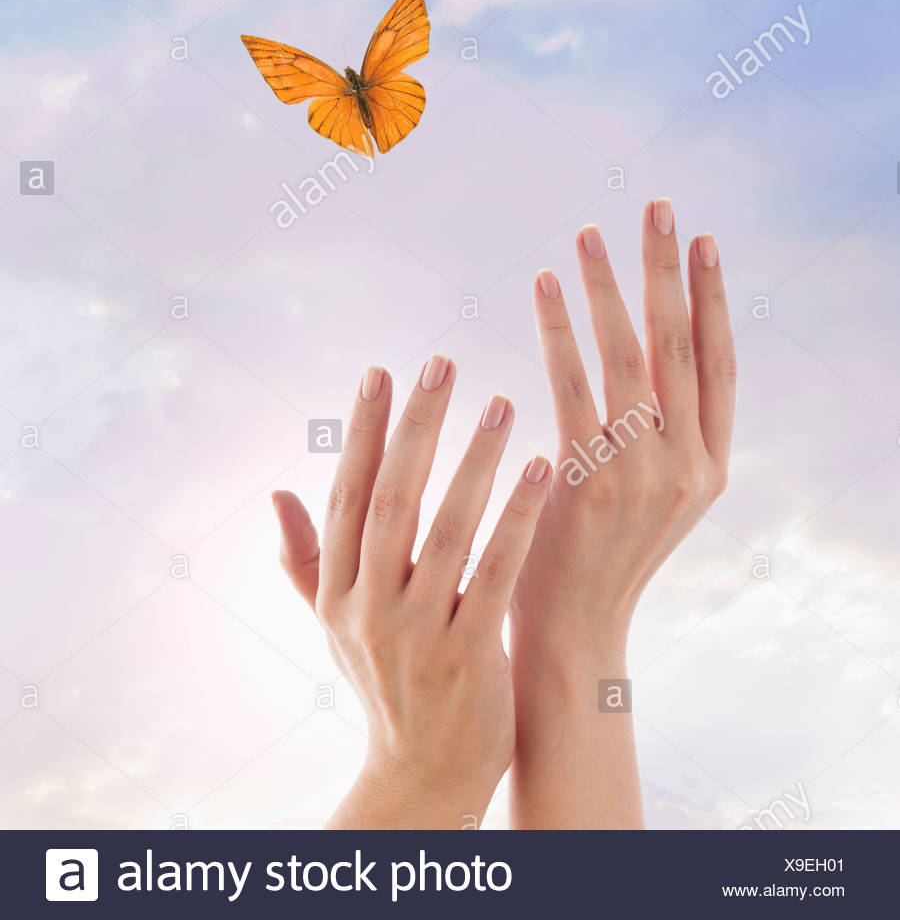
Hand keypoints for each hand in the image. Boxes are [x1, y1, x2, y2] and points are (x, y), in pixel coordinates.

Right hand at [273, 357, 550, 828]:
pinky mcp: (469, 655)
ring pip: (447, 530)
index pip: (347, 495)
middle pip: (391, 499)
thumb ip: (305, 559)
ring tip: (502, 399)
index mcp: (339, 591)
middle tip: (442, 362)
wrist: (425, 777)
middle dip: (416, 426)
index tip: (379, 370)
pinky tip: (539, 467)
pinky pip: (495, 573)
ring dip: (474, 460)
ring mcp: (418, 633)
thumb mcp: (334, 625)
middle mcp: (369, 607)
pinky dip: (516, 518)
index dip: (361, 432)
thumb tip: (276, 492)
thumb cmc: (385, 686)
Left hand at [509, 199, 735, 826]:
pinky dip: (561, 329)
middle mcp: (689, 467)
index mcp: (710, 468)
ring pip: (631, 357)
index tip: (704, 240)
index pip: (721, 366)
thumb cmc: (597, 557)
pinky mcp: (591, 481)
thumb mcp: (648, 496)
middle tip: (657, 206)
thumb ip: (656, 431)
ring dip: (610, 288)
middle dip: (669, 271)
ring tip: (591, 232)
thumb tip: (644, 353)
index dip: (713, 299)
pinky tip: (546, 285)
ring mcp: (644, 475)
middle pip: (684, 347)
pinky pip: (575, 385)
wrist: (570, 636)